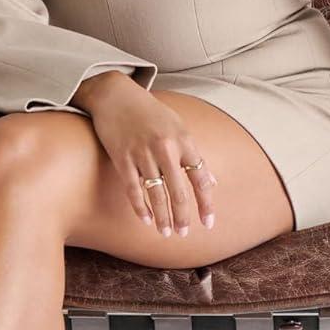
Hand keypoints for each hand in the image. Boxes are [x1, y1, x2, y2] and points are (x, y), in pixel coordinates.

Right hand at [76, 75, 217, 236]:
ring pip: (156, 194)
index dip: (206, 203)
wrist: (116, 95)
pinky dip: (140, 206)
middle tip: (184, 233)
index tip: (208, 223)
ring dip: (162, 217)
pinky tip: (145, 220)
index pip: (200, 179)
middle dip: (183, 216)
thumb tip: (213, 182)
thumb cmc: (150, 112)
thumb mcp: (178, 127)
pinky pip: (133, 188)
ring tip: (166, 233)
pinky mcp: (122, 157)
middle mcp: (165, 148)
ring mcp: (142, 153)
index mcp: (184, 140)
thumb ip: (195, 155)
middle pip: (179, 191)